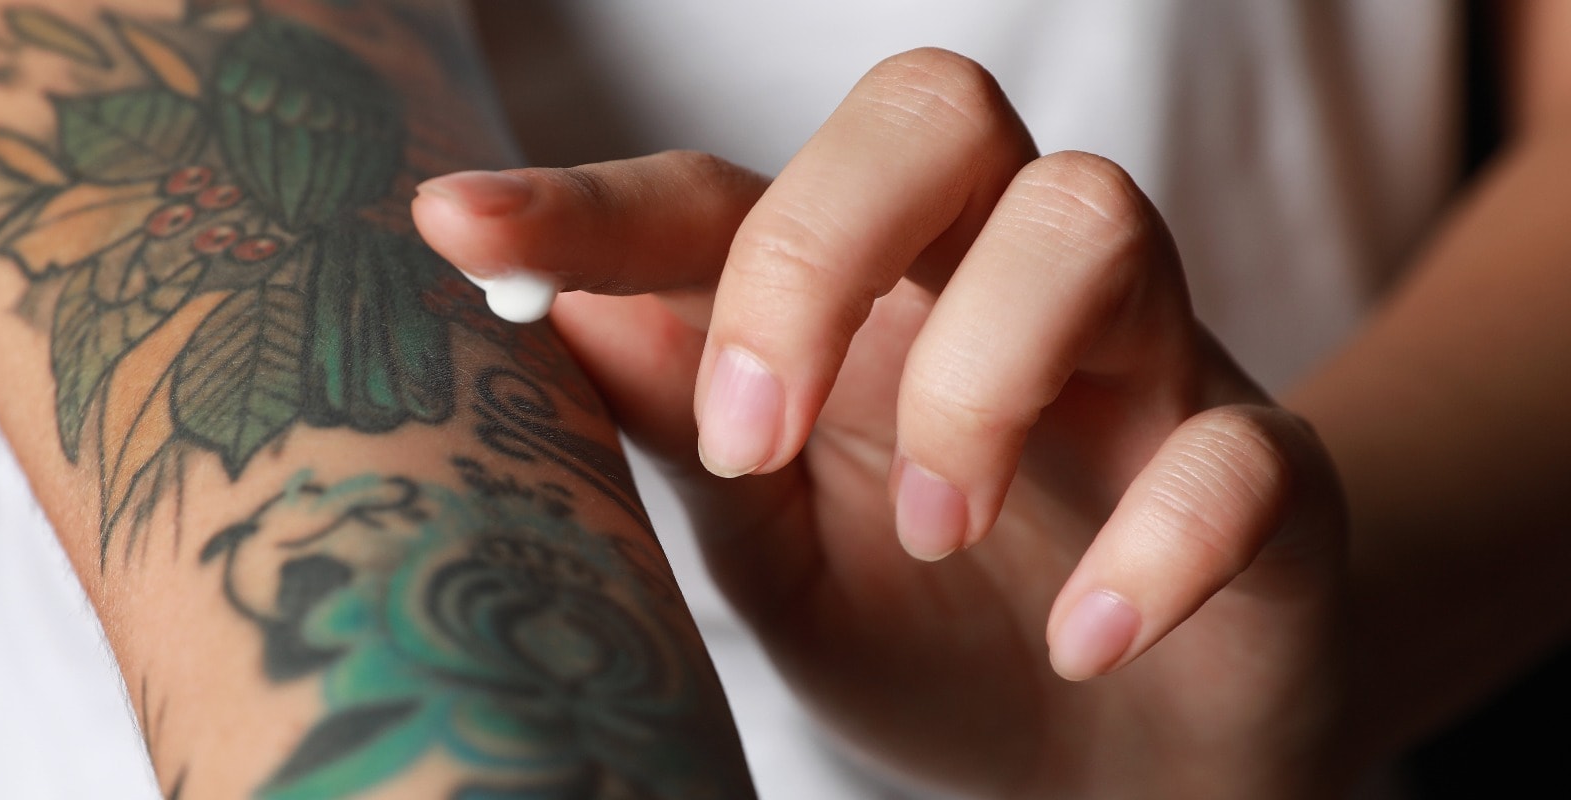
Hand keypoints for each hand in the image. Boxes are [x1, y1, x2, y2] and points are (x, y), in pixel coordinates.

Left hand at [415, 49, 1351, 798]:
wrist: (1120, 761)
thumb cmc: (933, 628)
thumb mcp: (775, 546)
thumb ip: (692, 433)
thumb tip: (566, 316)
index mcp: (861, 301)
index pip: (724, 195)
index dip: (592, 203)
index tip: (453, 223)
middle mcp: (995, 287)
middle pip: (936, 112)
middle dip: (820, 243)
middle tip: (755, 429)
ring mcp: (1144, 365)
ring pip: (1093, 219)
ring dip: (980, 376)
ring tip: (928, 530)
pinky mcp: (1264, 473)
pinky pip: (1242, 448)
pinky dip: (1158, 541)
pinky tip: (1083, 638)